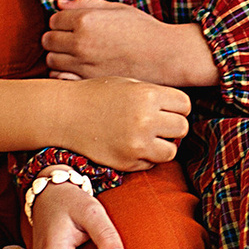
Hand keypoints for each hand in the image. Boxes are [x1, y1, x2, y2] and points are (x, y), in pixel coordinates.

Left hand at [46, 0, 218, 85]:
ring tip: (77, 57)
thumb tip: (59, 4)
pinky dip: (63, 75)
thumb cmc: (144, 30)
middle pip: (48, 40)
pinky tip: (77, 71)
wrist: (165, 56)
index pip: (53, 19)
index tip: (73, 27)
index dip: (62, 22)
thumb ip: (86, 4)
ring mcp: (83, 64)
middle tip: (73, 42)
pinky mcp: (88, 82)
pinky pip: (60, 79)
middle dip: (57, 39)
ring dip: (59, 58)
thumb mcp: (117, 8)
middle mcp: (80, 42)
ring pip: (51, 60)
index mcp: (86, 20)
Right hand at [59, 77, 188, 171]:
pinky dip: (145, 157)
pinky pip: (150, 164)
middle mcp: (145, 120)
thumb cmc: (96, 96)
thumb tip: (181, 111)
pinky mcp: (127, 162)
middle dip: (172, 126)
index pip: (184, 105)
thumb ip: (155, 95)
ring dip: (163, 145)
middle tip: (158, 124)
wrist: (63, 114)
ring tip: (147, 137)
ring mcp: (137, 144)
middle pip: (182, 128)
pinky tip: (130, 146)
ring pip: (171, 151)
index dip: (176, 107)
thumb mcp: (128, 84)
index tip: (166, 109)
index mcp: (147, 95)